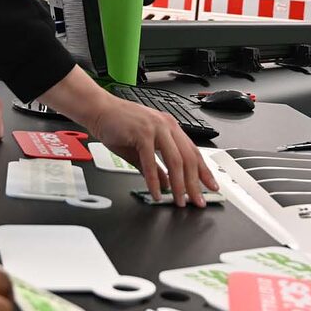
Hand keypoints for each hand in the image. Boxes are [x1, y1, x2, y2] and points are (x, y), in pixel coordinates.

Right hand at [88, 96, 217, 206]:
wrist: (99, 110)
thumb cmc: (118, 125)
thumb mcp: (142, 150)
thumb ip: (156, 168)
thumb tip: (166, 184)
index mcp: (170, 127)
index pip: (193, 152)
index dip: (204, 172)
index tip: (210, 186)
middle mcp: (167, 126)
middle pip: (188, 159)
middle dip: (195, 183)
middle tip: (198, 200)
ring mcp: (156, 128)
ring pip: (175, 160)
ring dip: (179, 184)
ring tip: (180, 200)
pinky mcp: (142, 133)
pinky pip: (152, 161)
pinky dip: (155, 180)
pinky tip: (157, 192)